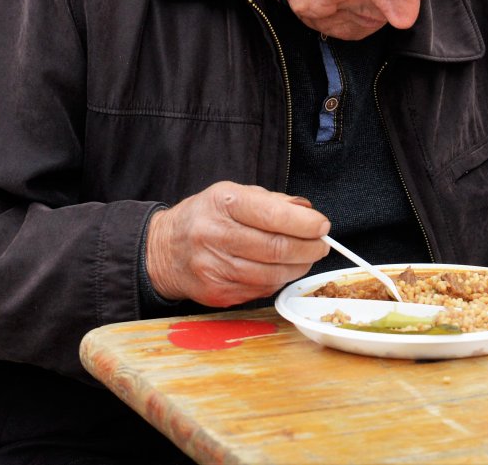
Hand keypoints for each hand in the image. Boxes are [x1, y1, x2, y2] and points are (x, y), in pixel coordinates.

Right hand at [145, 181, 330, 307]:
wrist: (164, 249)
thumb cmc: (207, 216)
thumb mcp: (235, 194)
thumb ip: (273, 202)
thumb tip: (308, 213)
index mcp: (223, 202)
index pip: (273, 216)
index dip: (305, 224)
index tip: (323, 226)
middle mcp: (214, 234)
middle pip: (276, 249)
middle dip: (309, 248)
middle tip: (322, 245)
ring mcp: (213, 267)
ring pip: (272, 274)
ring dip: (298, 268)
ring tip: (305, 258)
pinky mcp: (216, 293)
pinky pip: (260, 290)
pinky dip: (278, 280)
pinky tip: (281, 270)